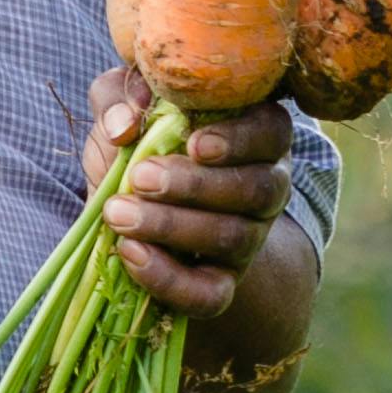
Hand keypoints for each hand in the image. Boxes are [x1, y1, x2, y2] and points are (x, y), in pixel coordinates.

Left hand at [83, 67, 293, 319]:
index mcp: (256, 134)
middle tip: (141, 177)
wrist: (133, 211)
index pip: (272, 133)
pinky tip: (132, 255)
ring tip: (119, 213)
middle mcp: (266, 187)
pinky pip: (212, 294)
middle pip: (256, 189)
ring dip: (173, 227)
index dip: (240, 139)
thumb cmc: (138, 144)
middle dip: (195, 186)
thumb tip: (124, 126)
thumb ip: (122, 97)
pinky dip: (170, 279)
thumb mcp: (126, 107)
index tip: (195, 143)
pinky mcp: (222, 283)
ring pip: (234, 237)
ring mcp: (249, 238)